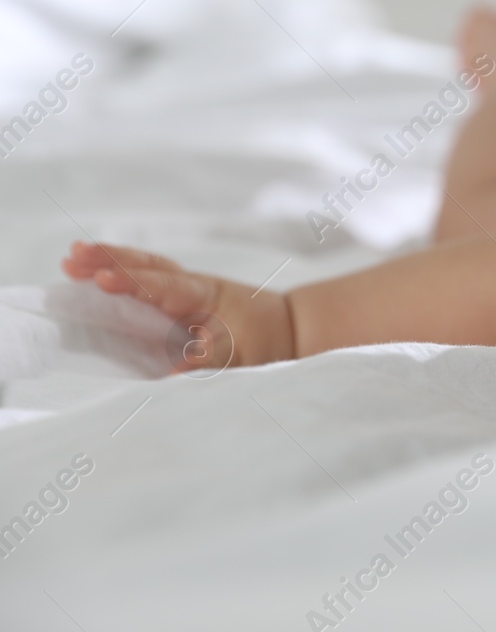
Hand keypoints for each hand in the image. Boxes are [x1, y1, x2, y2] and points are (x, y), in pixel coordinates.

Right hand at [61, 242, 296, 370]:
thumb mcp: (242, 356)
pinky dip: (120, 272)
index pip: (163, 286)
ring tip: (72, 257)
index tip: (101, 279)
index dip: (133, 283)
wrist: (287, 328)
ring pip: (145, 268)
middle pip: (149, 267)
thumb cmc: (265, 342)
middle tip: (72, 257)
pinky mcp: (177, 297)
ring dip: (111, 261)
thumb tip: (170, 374)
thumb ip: (207, 361)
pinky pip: (146, 279)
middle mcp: (192, 286)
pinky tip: (93, 271)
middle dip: (111, 261)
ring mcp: (184, 289)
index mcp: (205, 297)